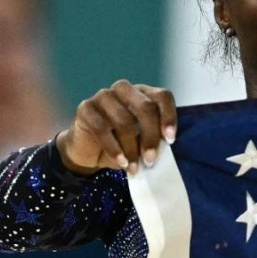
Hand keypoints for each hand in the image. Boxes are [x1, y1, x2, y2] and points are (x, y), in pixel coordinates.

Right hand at [57, 80, 176, 176]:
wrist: (90, 151)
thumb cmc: (122, 144)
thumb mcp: (141, 142)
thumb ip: (153, 139)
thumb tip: (164, 148)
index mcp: (143, 93)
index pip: (162, 96)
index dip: (169, 117)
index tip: (170, 139)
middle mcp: (124, 89)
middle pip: (145, 107)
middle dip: (151, 136)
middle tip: (151, 159)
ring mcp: (103, 96)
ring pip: (124, 120)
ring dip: (131, 148)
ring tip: (134, 167)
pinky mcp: (85, 108)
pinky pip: (102, 128)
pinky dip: (114, 148)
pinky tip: (121, 162)